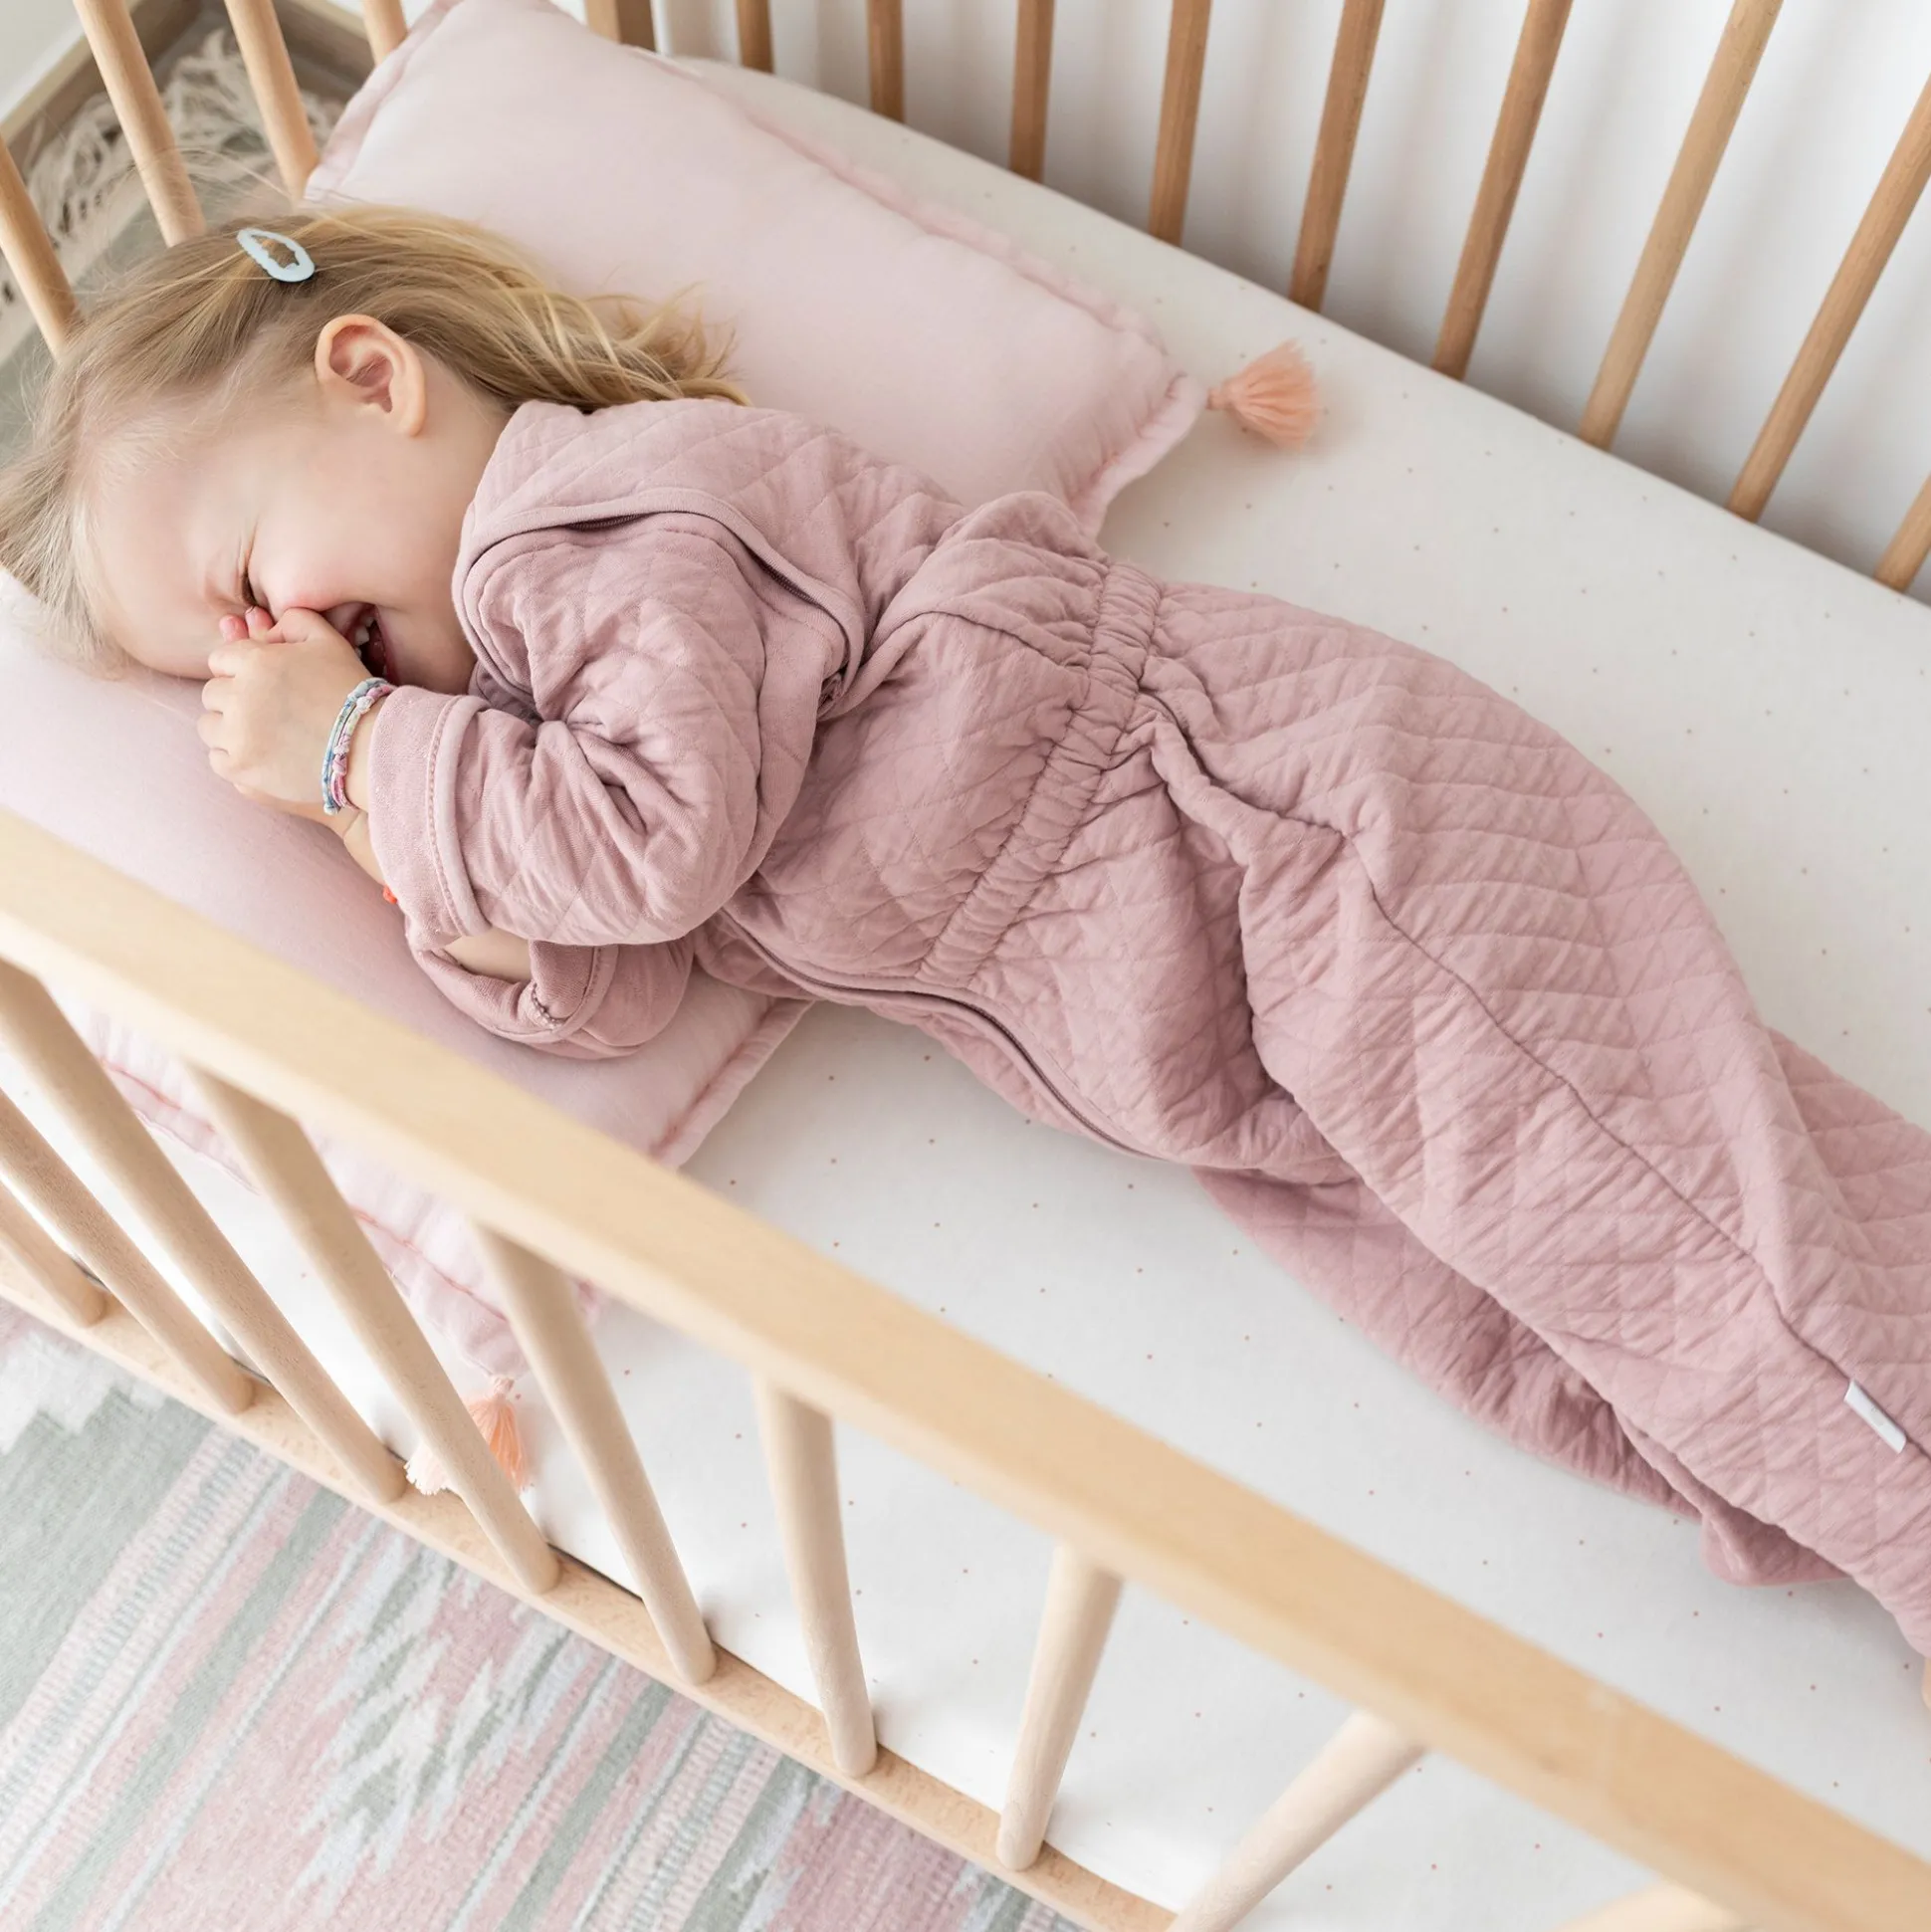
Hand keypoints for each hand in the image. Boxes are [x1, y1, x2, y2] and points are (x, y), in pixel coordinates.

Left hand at [201, 606, 369, 808]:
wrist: (370, 747)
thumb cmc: (352, 692)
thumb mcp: (330, 642)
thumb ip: (295, 620)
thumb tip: (264, 623)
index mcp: (255, 661)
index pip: (220, 659)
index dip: (241, 669)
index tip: (264, 684)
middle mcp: (240, 696)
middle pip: (212, 693)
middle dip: (234, 699)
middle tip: (265, 710)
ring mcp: (237, 735)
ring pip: (209, 726)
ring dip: (229, 728)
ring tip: (260, 733)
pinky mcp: (241, 767)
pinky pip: (217, 759)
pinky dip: (234, 757)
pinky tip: (259, 755)